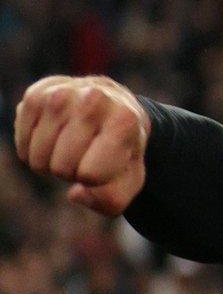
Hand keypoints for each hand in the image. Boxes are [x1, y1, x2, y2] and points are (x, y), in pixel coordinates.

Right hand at [14, 75, 149, 216]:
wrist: (115, 108)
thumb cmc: (121, 151)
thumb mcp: (129, 180)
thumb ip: (110, 200)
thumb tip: (76, 194)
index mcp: (124, 121)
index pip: (90, 174)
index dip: (94, 179)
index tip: (106, 163)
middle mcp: (94, 100)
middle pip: (62, 167)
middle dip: (72, 171)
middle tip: (87, 154)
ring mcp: (62, 94)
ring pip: (39, 158)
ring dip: (52, 161)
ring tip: (72, 144)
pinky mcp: (36, 95)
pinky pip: (23, 144)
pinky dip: (34, 150)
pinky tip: (54, 137)